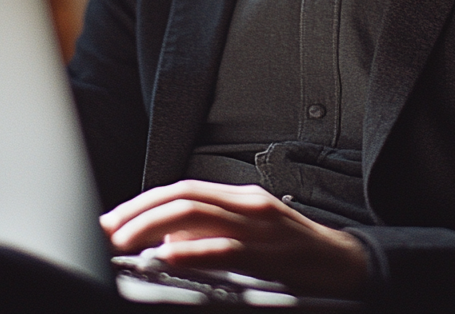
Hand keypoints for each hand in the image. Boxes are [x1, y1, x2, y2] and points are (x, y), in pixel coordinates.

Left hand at [100, 180, 367, 297]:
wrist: (345, 264)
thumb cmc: (296, 253)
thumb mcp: (252, 235)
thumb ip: (214, 233)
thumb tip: (167, 242)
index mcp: (240, 198)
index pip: (183, 190)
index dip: (145, 201)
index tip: (114, 219)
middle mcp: (247, 204)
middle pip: (184, 196)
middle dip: (140, 211)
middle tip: (109, 229)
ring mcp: (259, 226)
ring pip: (198, 216)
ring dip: (154, 227)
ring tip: (125, 241)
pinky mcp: (269, 253)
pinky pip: (227, 248)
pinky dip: (195, 251)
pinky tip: (170, 256)